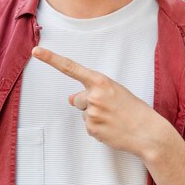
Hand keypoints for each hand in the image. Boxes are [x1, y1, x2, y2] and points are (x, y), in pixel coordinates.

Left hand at [31, 46, 164, 156]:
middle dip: (88, 104)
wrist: (148, 132)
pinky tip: (112, 128)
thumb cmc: (133, 109)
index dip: (51, 59)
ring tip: (113, 119)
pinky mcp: (92, 129)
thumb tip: (69, 99)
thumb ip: (91, 91)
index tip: (36, 51)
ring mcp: (92, 113)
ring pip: (83, 113)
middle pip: (77, 99)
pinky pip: (88, 126)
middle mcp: (94, 95)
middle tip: (111, 109)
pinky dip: (98, 128)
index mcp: (101, 81)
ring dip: (95, 116)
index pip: (71, 68)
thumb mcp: (114, 92)